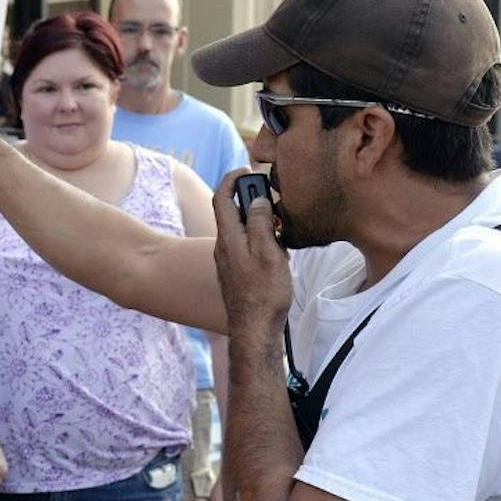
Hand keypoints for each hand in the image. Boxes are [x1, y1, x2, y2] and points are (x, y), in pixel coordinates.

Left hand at [212, 170, 291, 346]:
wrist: (254, 329)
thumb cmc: (264, 293)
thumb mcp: (268, 253)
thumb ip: (260, 223)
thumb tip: (257, 200)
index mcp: (229, 237)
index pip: (221, 198)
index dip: (231, 180)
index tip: (245, 171)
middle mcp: (224, 246)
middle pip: (231, 212)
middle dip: (249, 200)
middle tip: (271, 200)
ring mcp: (228, 260)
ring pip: (240, 230)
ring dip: (257, 222)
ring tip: (279, 228)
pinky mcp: (236, 272)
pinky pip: (245, 246)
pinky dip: (258, 239)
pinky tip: (277, 251)